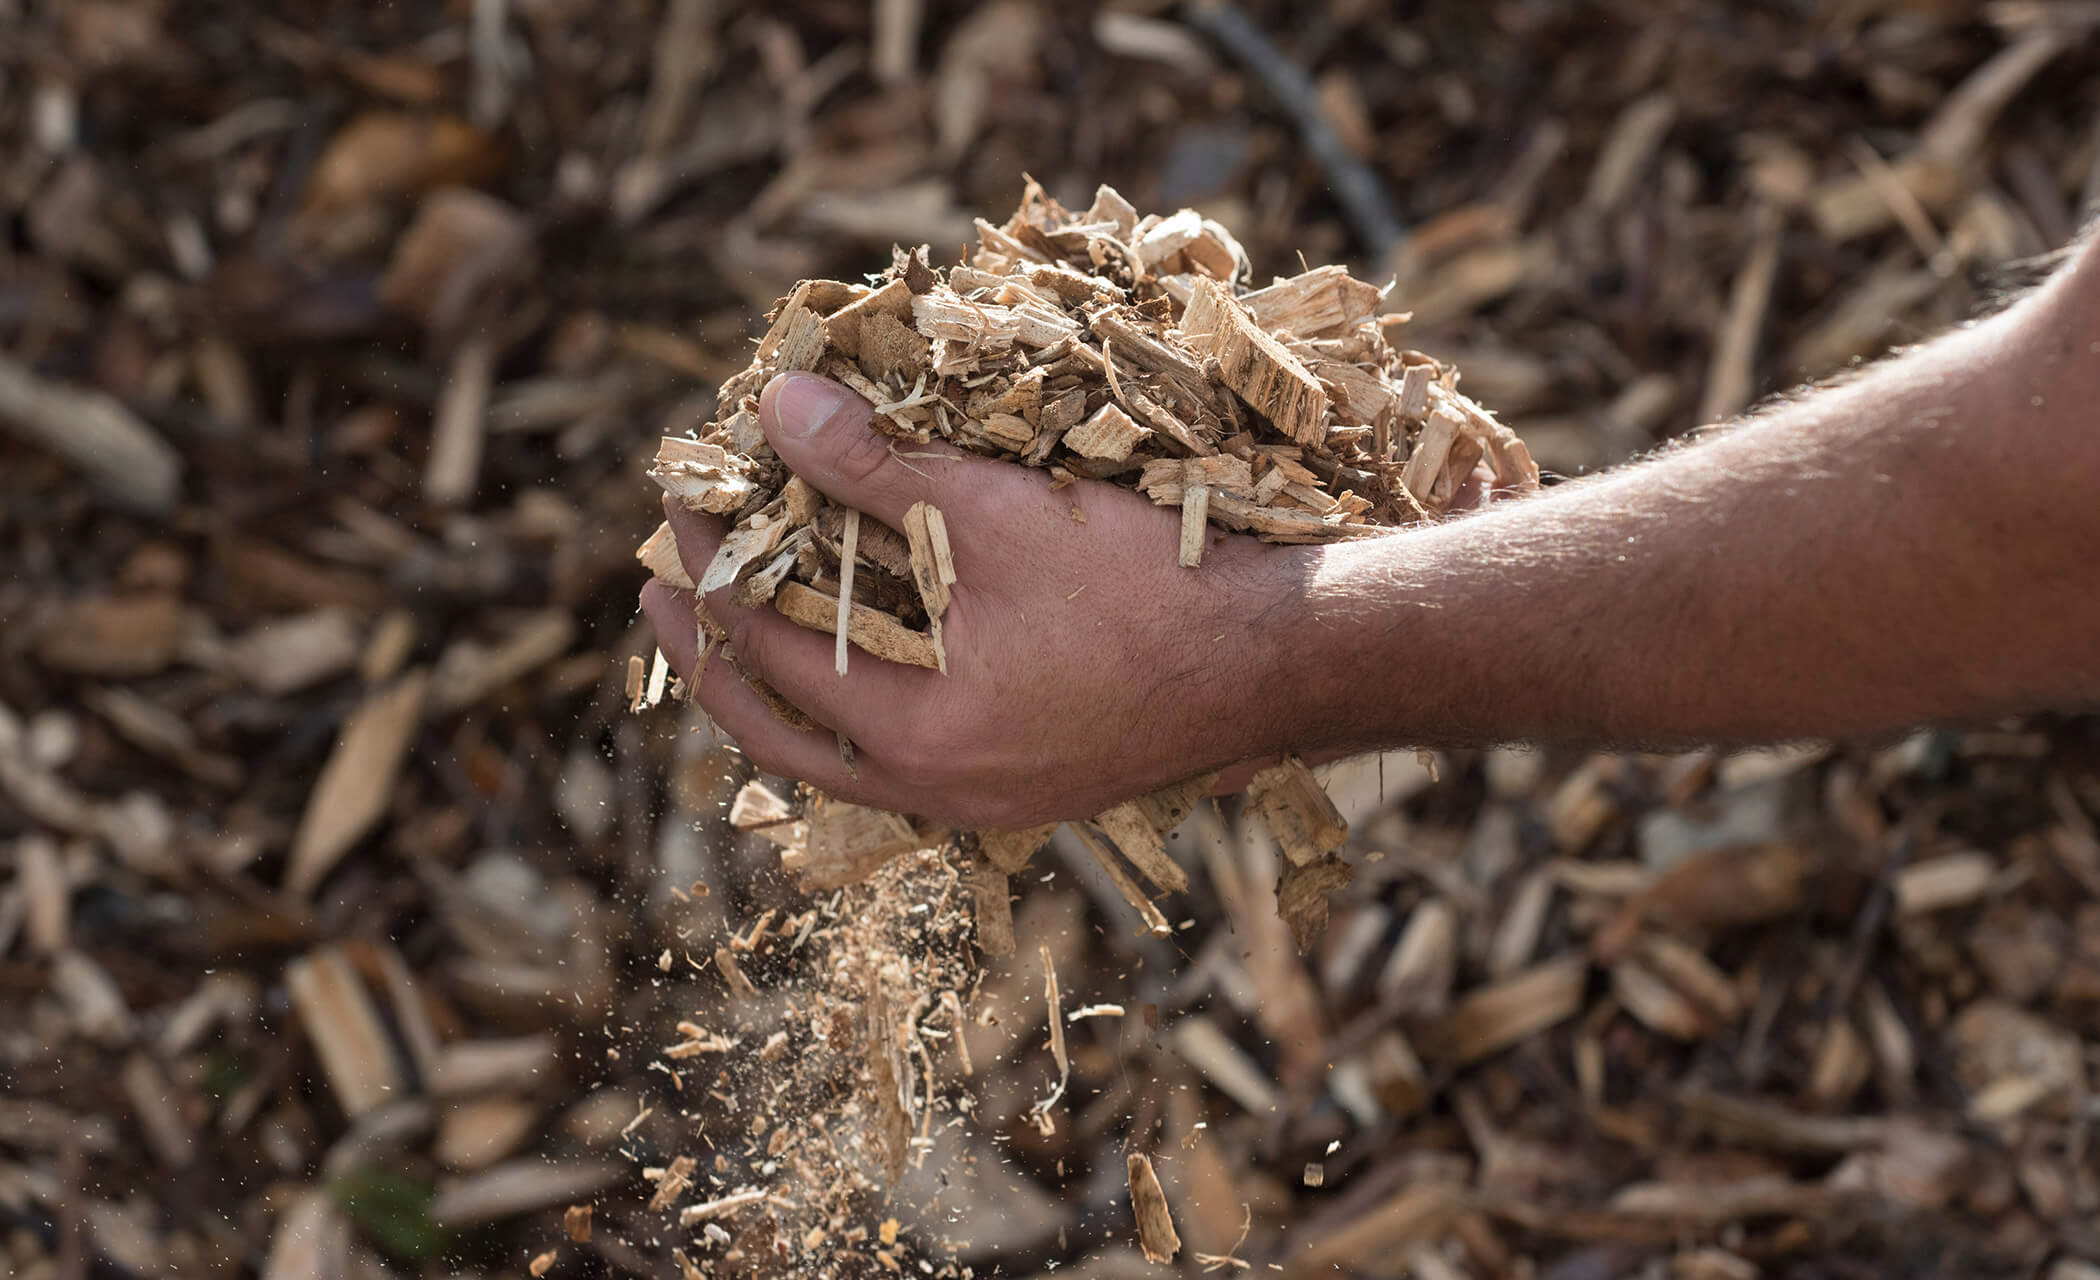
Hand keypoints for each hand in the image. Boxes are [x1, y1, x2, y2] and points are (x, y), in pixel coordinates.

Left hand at [638, 372, 1321, 827]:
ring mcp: (990, 802)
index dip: (710, 572)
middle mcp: (941, 793)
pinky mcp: (1035, 788)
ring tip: (747, 627)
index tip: (678, 510)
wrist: (1284, 664)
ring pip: (844, 762)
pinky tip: (867, 661)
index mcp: (917, 737)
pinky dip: (861, 709)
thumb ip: (880, 465)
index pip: (768, 650)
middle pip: (781, 739)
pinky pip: (908, 763)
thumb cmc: (1149, 589)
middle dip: (711, 659)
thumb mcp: (1001, 513)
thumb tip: (781, 407)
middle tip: (661, 597)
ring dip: (785, 690)